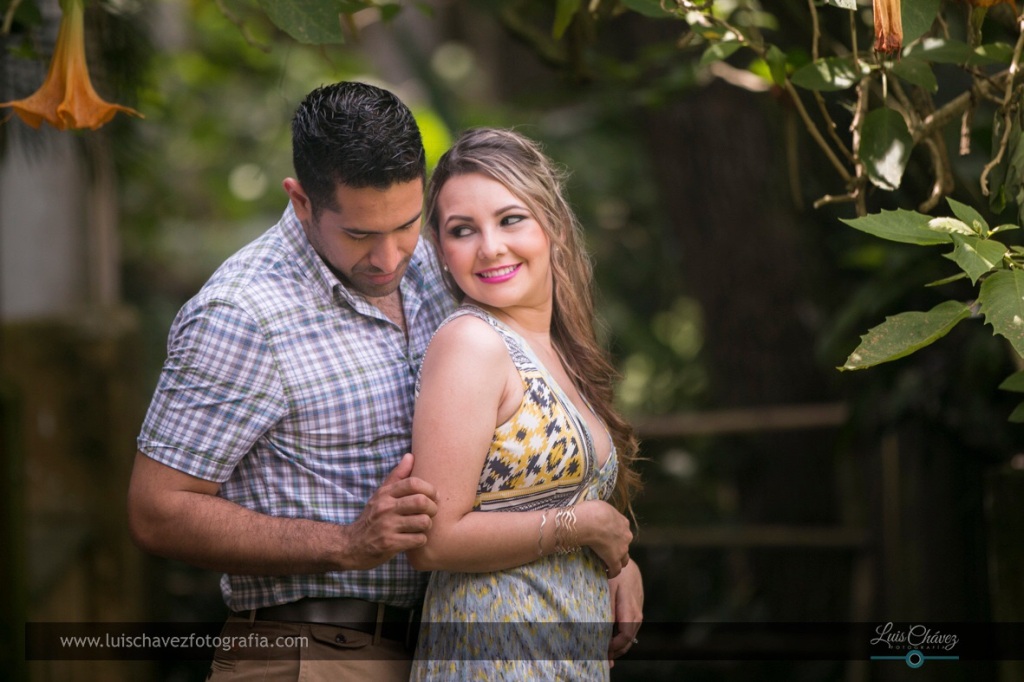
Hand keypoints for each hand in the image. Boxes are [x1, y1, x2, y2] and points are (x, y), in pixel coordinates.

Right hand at [338, 453, 437, 569]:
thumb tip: (410, 456)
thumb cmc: (372, 518)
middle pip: (421, 502)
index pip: (413, 483)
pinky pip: (418, 539)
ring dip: (427, 525)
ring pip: (423, 521)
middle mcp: (385, 508)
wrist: (351, 546)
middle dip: (433, 508)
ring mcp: (387, 526)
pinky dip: (421, 540)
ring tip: (422, 526)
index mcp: (385, 494)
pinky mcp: (389, 544)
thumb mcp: (381, 495)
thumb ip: (397, 476)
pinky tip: (415, 539)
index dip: (429, 489)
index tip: (433, 496)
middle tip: (431, 512)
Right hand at [576, 500, 632, 577]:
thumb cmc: (592, 511)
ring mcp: (622, 549)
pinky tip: (606, 574)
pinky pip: (616, 569)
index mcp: (623, 522)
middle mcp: (626, 535)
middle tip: (607, 551)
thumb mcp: (600, 506)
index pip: (622, 531)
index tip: (608, 538)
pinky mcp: (614, 559)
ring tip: (607, 564)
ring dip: (617, 561)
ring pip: (624, 559)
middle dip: (618, 549)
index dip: (616, 536)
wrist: (591, 521)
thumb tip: (596, 513)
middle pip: (625, 545)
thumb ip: (602, 513)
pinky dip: (612, 572)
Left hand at [607, 560, 643, 665]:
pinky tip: (611, 637)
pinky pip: (629, 626)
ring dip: (619, 644)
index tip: (602, 651)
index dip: (614, 647)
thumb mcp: (608, 589)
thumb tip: (605, 630)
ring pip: (630, 634)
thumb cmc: (615, 574)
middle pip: (629, 639)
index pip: (625, 636)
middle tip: (603, 657)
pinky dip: (621, 635)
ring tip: (605, 651)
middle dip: (616, 650)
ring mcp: (637, 612)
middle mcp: (637, 614)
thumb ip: (608, 610)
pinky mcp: (635, 609)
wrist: (625, 562)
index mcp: (630, 610)